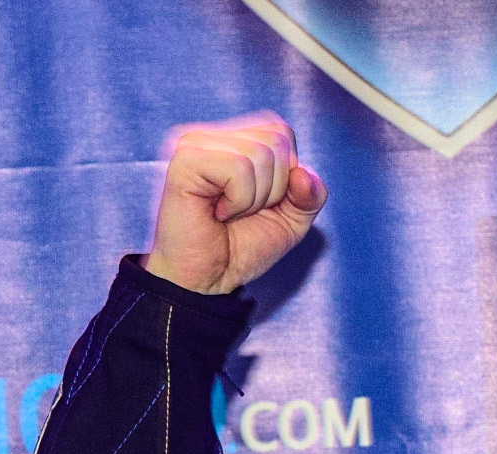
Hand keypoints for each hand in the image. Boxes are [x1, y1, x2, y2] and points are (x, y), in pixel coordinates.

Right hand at [145, 113, 326, 294]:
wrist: (208, 279)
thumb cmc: (241, 247)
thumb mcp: (292, 221)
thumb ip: (311, 194)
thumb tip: (303, 172)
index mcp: (233, 140)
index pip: (282, 132)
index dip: (286, 176)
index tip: (259, 203)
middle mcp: (212, 135)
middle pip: (277, 139)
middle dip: (274, 189)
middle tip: (241, 211)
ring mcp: (194, 143)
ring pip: (261, 154)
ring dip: (255, 198)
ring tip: (228, 213)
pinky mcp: (185, 160)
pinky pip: (239, 169)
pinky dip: (239, 200)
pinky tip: (217, 212)